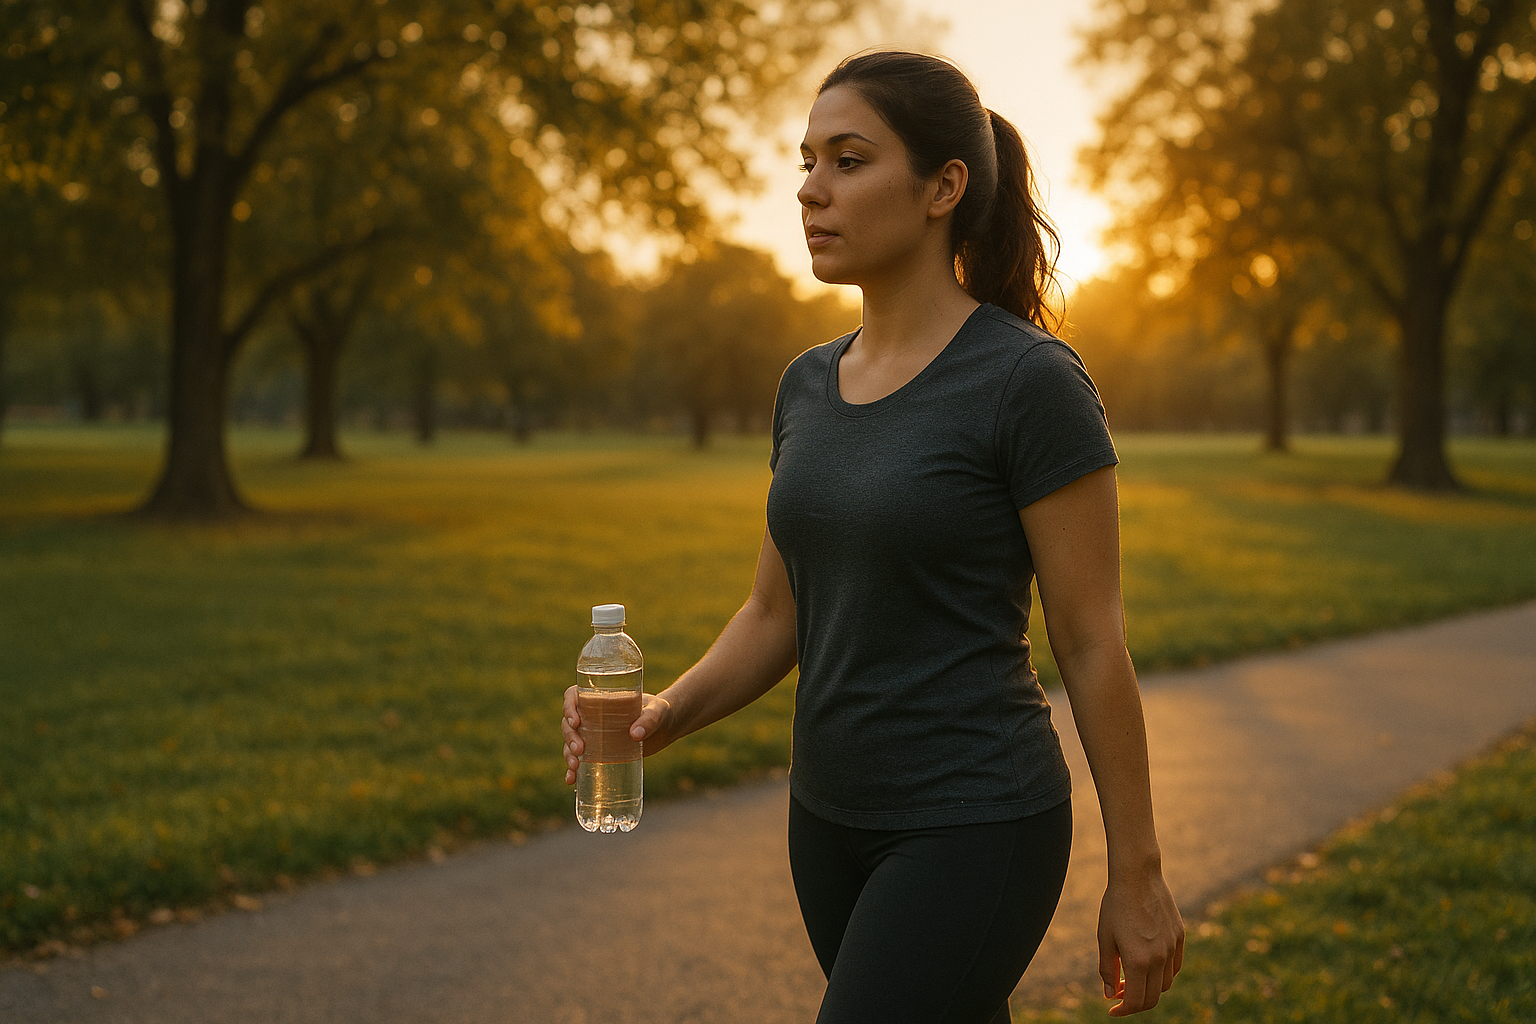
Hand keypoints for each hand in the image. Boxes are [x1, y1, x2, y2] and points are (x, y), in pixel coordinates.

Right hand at [561, 687, 675, 785]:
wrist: (665, 728)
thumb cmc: (659, 712)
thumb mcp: (656, 712)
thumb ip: (649, 720)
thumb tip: (635, 735)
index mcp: (600, 698)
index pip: (573, 696)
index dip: (568, 707)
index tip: (576, 721)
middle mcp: (591, 715)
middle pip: (568, 723)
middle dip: (569, 737)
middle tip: (580, 749)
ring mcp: (593, 735)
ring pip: (570, 742)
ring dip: (568, 754)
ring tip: (575, 766)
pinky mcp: (598, 752)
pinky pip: (579, 760)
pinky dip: (573, 770)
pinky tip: (571, 780)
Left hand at [1097, 866, 1183, 1015]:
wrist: (1138, 876)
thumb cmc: (1116, 905)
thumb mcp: (1105, 938)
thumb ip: (1107, 969)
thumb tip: (1110, 994)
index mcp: (1138, 961)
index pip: (1135, 1001)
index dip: (1123, 1010)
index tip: (1112, 1009)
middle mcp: (1159, 958)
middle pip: (1152, 997)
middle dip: (1134, 1002)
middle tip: (1119, 993)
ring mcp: (1172, 948)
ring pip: (1165, 984)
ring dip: (1149, 988)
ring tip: (1131, 977)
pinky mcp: (1180, 937)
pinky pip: (1175, 967)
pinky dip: (1162, 974)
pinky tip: (1148, 965)